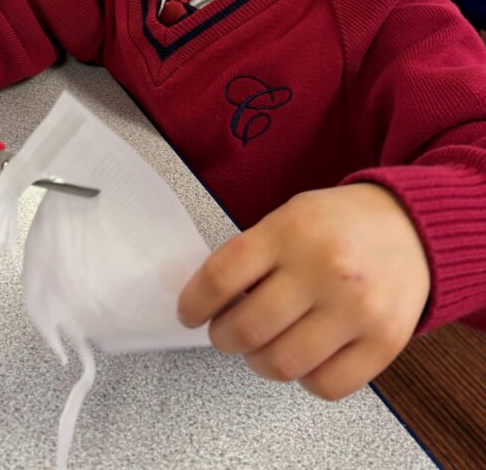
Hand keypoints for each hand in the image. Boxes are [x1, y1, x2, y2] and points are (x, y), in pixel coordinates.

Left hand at [177, 184, 429, 399]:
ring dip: (258, 362)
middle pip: (247, 328)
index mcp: (291, 230)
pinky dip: (303, 379)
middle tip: (224, 333)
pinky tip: (302, 356)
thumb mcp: (290, 216)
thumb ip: (252, 253)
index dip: (194, 302)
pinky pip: (326, 385)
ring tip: (261, 348)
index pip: (222, 275)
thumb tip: (207, 298)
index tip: (189, 313)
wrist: (411, 227)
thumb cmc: (341, 224)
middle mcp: (324, 269)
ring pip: (282, 363)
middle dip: (223, 337)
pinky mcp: (383, 342)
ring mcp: (356, 308)